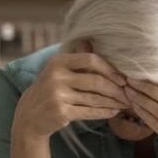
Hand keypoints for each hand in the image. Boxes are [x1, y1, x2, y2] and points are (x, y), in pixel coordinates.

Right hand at [13, 50, 128, 139]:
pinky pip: (89, 112)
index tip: (123, 78)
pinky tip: (114, 112)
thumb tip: (92, 40)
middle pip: (96, 81)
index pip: (90, 60)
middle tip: (128, 94)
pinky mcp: (61, 112)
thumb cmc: (49, 91)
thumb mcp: (58, 70)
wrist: (29, 116)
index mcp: (58, 62)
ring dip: (113, 102)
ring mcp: (57, 95)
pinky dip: (104, 112)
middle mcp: (56, 76)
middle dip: (116, 89)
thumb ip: (76, 58)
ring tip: (125, 104)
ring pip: (94, 98)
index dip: (110, 69)